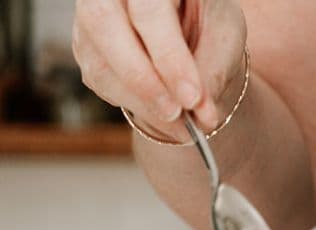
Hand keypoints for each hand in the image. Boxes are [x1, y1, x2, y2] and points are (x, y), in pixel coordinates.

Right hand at [74, 0, 245, 138]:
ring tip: (180, 126)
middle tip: (176, 113)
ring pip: (98, 58)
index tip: (191, 98)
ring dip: (140, 100)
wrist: (189, 26)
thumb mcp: (224, 37)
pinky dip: (133, 103)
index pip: (149, 10)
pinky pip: (98, 78)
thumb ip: (212, 71)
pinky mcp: (86, 43)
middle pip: (104, 23)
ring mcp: (91, 13)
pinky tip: (163, 114)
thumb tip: (201, 116)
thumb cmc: (208, 22)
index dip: (168, 56)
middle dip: (143, 79)